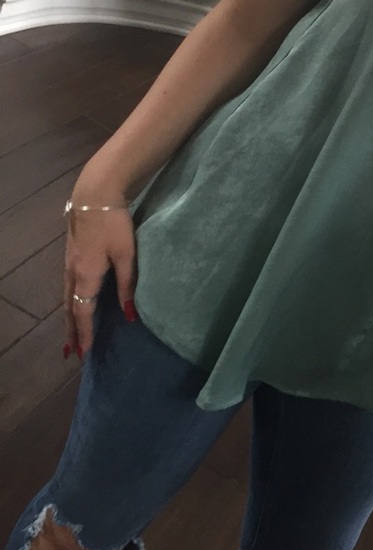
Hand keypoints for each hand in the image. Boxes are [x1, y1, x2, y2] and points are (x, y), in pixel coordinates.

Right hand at [63, 190, 137, 356]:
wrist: (94, 196)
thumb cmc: (114, 225)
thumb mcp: (126, 255)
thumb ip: (127, 284)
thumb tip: (129, 315)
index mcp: (86, 275)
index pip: (83, 312)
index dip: (84, 333)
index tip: (83, 353)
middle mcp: (72, 273)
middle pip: (69, 309)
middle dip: (71, 332)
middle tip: (71, 353)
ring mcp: (69, 263)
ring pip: (66, 298)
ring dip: (68, 319)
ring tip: (71, 336)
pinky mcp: (71, 255)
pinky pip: (67, 287)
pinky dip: (69, 302)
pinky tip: (74, 304)